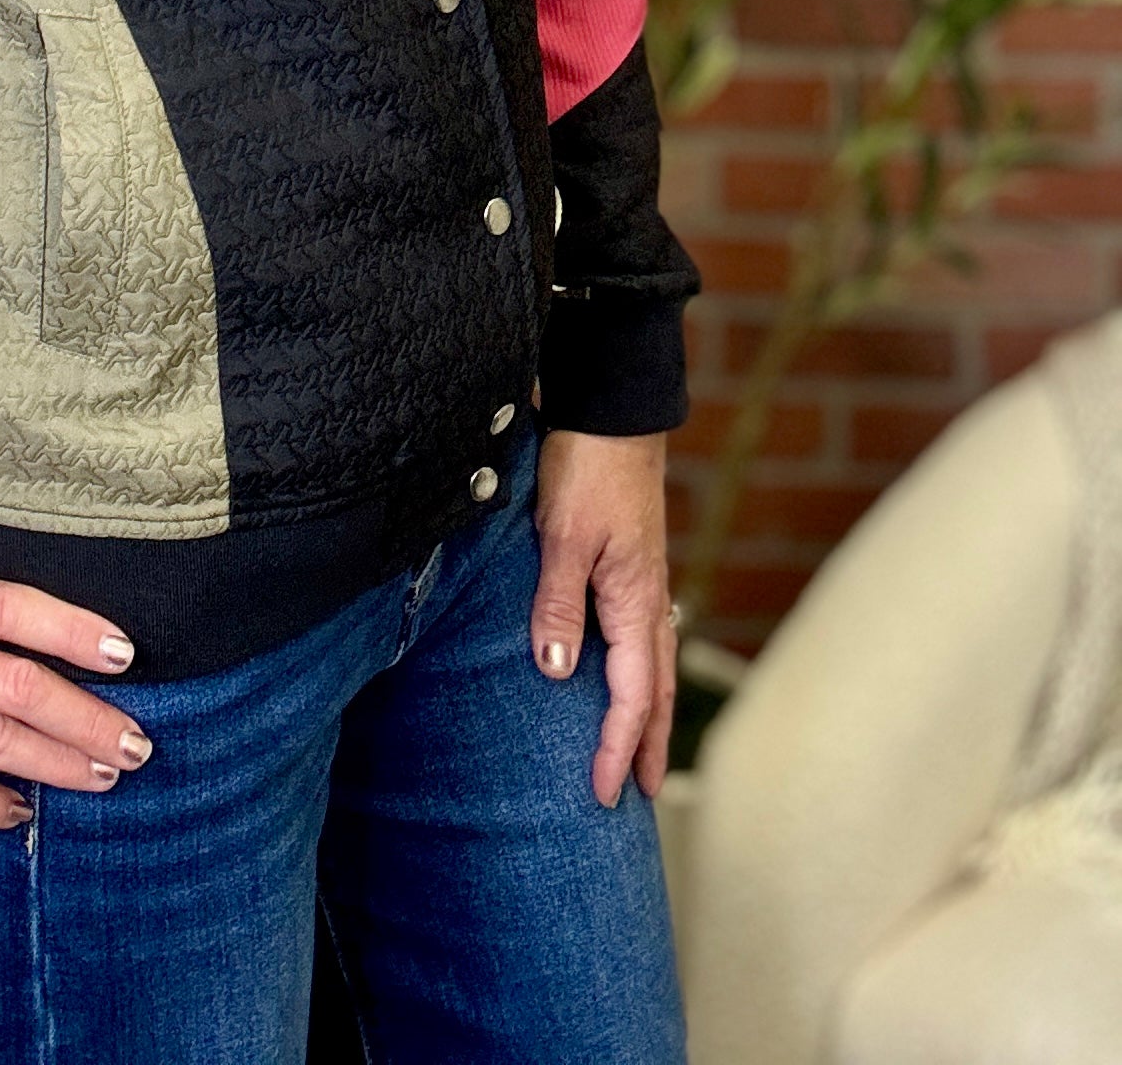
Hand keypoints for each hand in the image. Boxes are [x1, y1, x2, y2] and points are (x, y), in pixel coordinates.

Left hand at [530, 429, 675, 806]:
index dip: (619, 746)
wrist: (612, 414)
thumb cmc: (587, 469)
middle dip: (647, 746)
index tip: (606, 791)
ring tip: (640, 754)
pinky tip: (624, 677)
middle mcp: (648, 601)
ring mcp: (643, 585)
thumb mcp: (563, 536)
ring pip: (653, 666)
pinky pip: (642, 638)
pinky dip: (639, 674)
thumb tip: (555, 672)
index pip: (633, 696)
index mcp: (635, 602)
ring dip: (647, 714)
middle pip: (655, 691)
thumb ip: (558, 603)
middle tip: (640, 796)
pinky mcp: (632, 568)